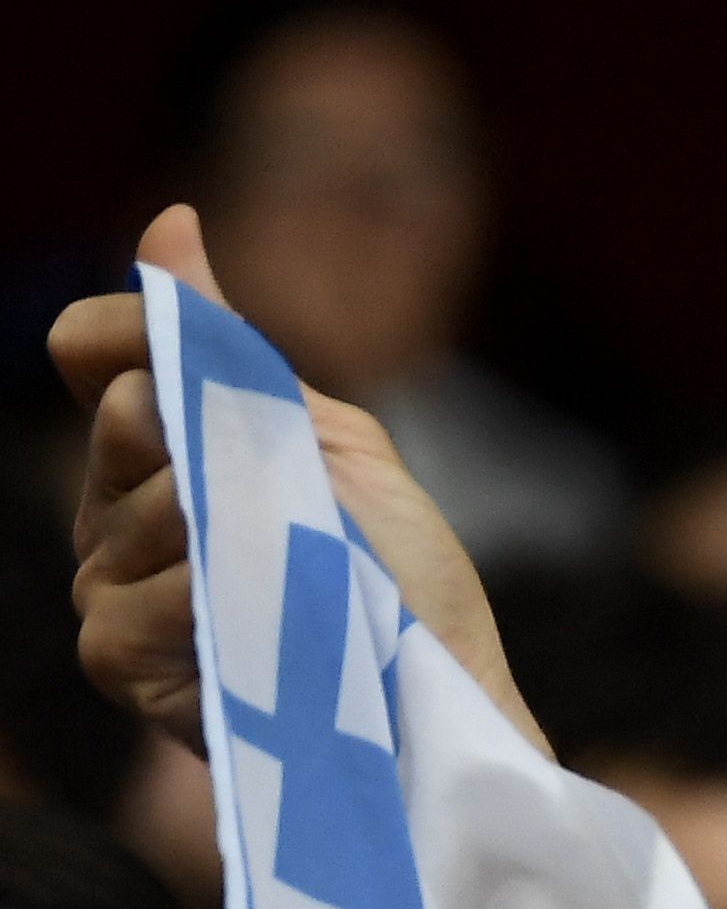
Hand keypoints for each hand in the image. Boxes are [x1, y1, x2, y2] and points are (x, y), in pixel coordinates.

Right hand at [46, 204, 541, 758]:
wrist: (450, 691)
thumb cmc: (404, 577)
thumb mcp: (329, 440)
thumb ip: (235, 346)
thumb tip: (169, 216)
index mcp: (158, 453)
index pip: (93, 347)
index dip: (151, 341)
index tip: (226, 380)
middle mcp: (115, 514)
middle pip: (119, 415)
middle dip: (221, 449)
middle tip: (296, 516)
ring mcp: (108, 587)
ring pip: (133, 503)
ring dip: (234, 535)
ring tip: (297, 585)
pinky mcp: (117, 657)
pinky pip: (130, 594)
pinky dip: (212, 601)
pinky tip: (262, 626)